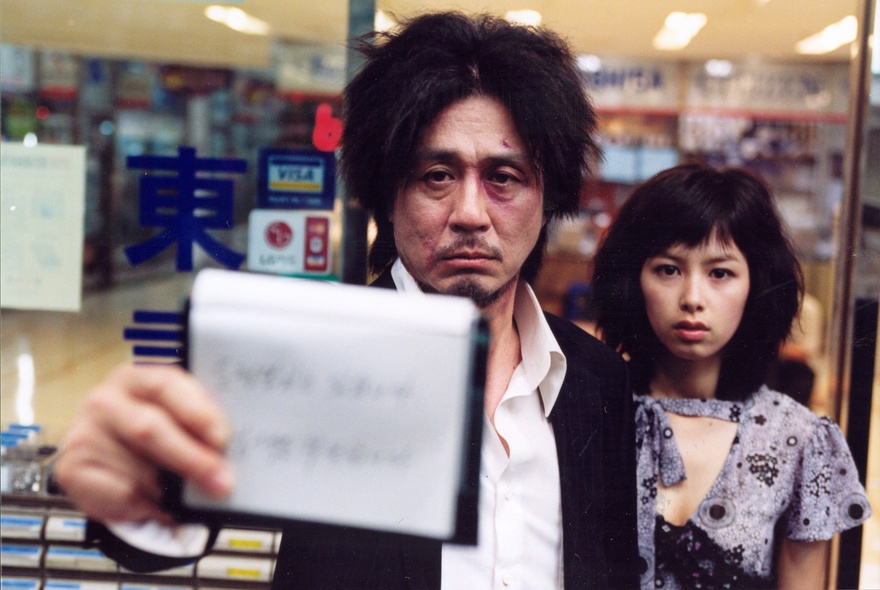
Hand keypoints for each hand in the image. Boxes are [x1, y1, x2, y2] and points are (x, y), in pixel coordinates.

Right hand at [54, 364, 232, 522]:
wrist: (107, 460)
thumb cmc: (155, 433)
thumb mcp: (176, 418)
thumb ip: (199, 424)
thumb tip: (229, 451)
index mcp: (136, 377)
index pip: (167, 385)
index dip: (197, 411)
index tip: (222, 439)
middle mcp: (105, 400)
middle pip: (150, 428)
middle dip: (192, 458)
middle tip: (221, 482)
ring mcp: (84, 433)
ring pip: (138, 468)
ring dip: (170, 489)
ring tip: (184, 494)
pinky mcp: (72, 468)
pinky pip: (122, 493)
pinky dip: (148, 505)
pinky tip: (157, 503)